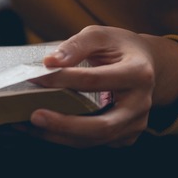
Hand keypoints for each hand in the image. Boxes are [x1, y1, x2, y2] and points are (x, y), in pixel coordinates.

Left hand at [21, 25, 177, 147]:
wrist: (148, 65)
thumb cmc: (119, 47)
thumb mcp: (100, 35)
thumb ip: (75, 46)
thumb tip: (50, 62)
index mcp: (138, 73)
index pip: (94, 80)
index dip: (62, 79)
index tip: (34, 77)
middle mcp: (140, 104)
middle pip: (102, 126)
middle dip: (65, 124)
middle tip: (34, 116)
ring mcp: (135, 124)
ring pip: (95, 139)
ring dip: (59, 135)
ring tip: (30, 126)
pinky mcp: (125, 136)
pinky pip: (92, 142)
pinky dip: (65, 138)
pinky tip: (43, 130)